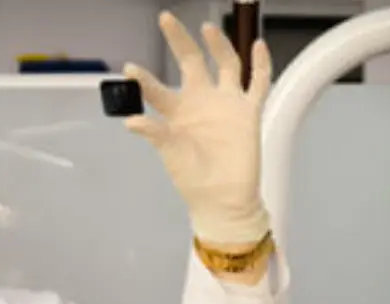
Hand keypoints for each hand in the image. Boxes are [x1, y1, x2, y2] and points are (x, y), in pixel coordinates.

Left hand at [124, 12, 272, 246]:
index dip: (144, 79)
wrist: (223, 198)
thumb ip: (155, 133)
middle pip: (191, 62)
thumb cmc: (193, 178)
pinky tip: (258, 44)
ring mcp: (226, 103)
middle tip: (166, 19)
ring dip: (218, 45)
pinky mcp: (249, 111)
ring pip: (225, 64)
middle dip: (180, 41)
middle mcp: (201, 101)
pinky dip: (261, 64)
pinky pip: (257, 83)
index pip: (157, 89)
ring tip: (207, 29)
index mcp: (177, 112)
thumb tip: (130, 120)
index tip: (128, 68)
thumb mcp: (170, 153)